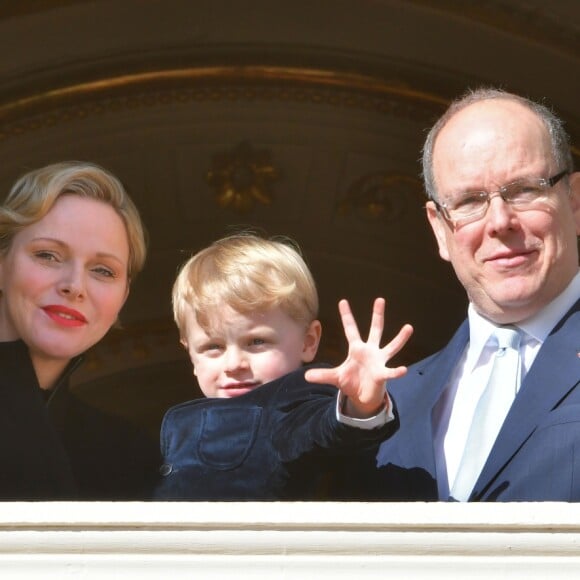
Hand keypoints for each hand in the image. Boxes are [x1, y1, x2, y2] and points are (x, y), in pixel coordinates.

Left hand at [304, 298, 412, 417]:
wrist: (362, 396)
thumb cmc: (351, 382)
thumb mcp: (335, 377)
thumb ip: (322, 375)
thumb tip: (305, 376)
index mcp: (356, 349)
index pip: (350, 329)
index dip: (347, 316)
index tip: (342, 301)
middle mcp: (370, 351)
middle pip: (375, 330)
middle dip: (377, 315)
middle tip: (380, 299)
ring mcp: (379, 361)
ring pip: (391, 346)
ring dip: (400, 338)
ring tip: (409, 327)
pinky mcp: (382, 373)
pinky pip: (390, 372)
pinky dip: (396, 372)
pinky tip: (403, 370)